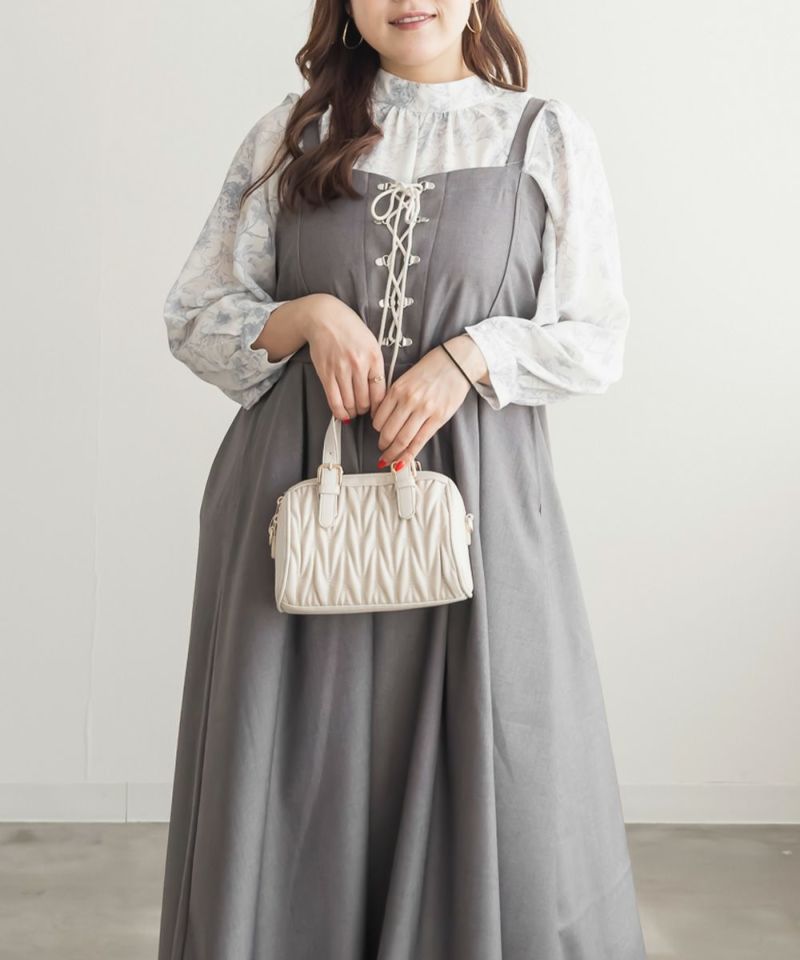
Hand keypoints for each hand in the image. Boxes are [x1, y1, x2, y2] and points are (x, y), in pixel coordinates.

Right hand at [303, 295, 387, 420]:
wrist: (325, 318)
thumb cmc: (350, 330)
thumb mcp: (372, 344)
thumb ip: (376, 367)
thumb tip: (378, 394)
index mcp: (374, 358)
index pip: (380, 393)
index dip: (379, 408)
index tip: (377, 412)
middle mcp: (358, 365)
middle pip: (364, 401)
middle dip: (365, 411)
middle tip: (363, 410)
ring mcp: (341, 369)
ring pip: (349, 403)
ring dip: (352, 412)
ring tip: (353, 411)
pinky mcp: (326, 372)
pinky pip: (333, 400)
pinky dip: (339, 411)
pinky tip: (342, 414)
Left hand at [371, 336, 485, 468]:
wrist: (456, 362)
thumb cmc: (431, 369)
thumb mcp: (406, 378)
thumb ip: (394, 397)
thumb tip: (383, 418)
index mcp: (397, 389)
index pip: (379, 418)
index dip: (375, 431)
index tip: (378, 435)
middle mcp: (408, 400)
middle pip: (388, 432)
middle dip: (383, 445)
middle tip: (382, 450)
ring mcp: (424, 410)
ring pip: (402, 439)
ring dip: (393, 453)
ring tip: (390, 458)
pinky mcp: (438, 417)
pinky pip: (419, 441)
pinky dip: (409, 455)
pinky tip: (402, 462)